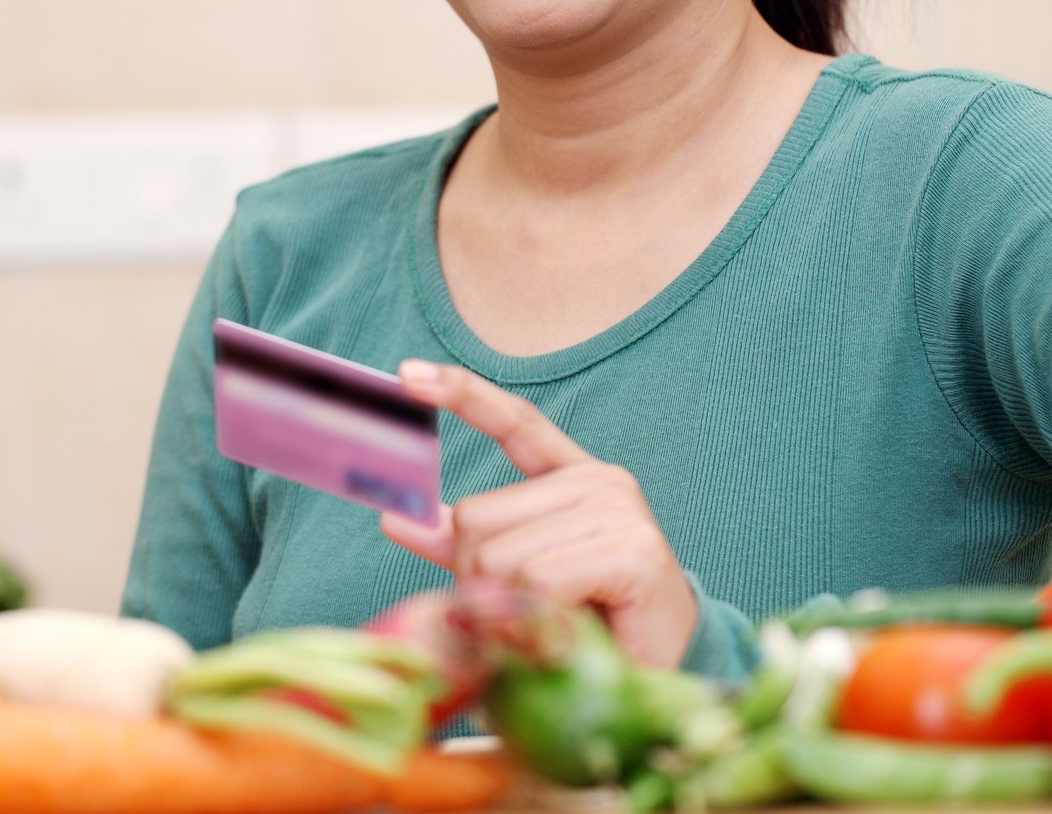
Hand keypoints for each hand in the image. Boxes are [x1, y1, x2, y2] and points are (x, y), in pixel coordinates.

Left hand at [380, 360, 698, 667]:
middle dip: (476, 582)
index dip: (461, 393)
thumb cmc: (588, 623)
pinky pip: (539, 583)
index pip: (513, 421)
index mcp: (570, 476)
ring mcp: (619, 513)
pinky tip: (568, 635)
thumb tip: (394, 516)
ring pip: (502, 558)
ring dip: (506, 612)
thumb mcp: (515, 577)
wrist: (657, 676)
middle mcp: (598, 482)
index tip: (407, 375)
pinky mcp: (633, 553)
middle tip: (519, 618)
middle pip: (476, 518)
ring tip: (549, 631)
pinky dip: (535, 621)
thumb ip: (463, 545)